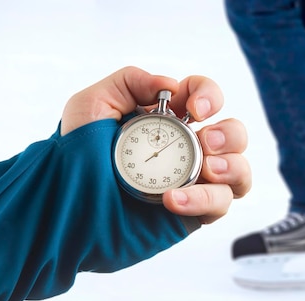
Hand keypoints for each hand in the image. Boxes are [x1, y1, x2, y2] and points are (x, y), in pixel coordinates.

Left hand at [61, 66, 250, 223]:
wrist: (65, 211)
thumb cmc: (74, 158)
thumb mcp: (92, 106)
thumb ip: (129, 82)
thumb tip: (170, 86)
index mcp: (169, 121)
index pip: (206, 97)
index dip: (209, 96)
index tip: (193, 109)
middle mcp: (188, 150)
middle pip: (234, 134)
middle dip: (228, 134)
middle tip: (205, 142)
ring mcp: (195, 182)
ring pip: (239, 171)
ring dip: (232, 167)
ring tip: (208, 170)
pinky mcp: (194, 213)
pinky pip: (220, 204)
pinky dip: (204, 199)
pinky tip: (173, 200)